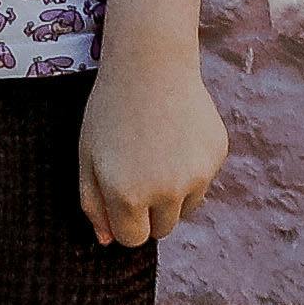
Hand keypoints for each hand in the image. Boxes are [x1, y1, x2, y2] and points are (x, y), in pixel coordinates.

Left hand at [76, 48, 225, 249]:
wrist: (150, 64)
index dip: (124, 221)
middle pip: (162, 229)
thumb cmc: (110, 110)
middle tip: (138, 172)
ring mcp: (196, 176)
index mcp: (127, 196)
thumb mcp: (87, 157)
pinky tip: (175, 137)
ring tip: (156, 153)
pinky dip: (190, 169)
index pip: (133, 239)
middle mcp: (165, 192)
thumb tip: (108, 240)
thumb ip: (93, 203)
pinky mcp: (216, 158)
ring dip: (172, 194)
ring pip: (185, 208)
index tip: (121, 198)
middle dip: (149, 212)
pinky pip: (202, 181)